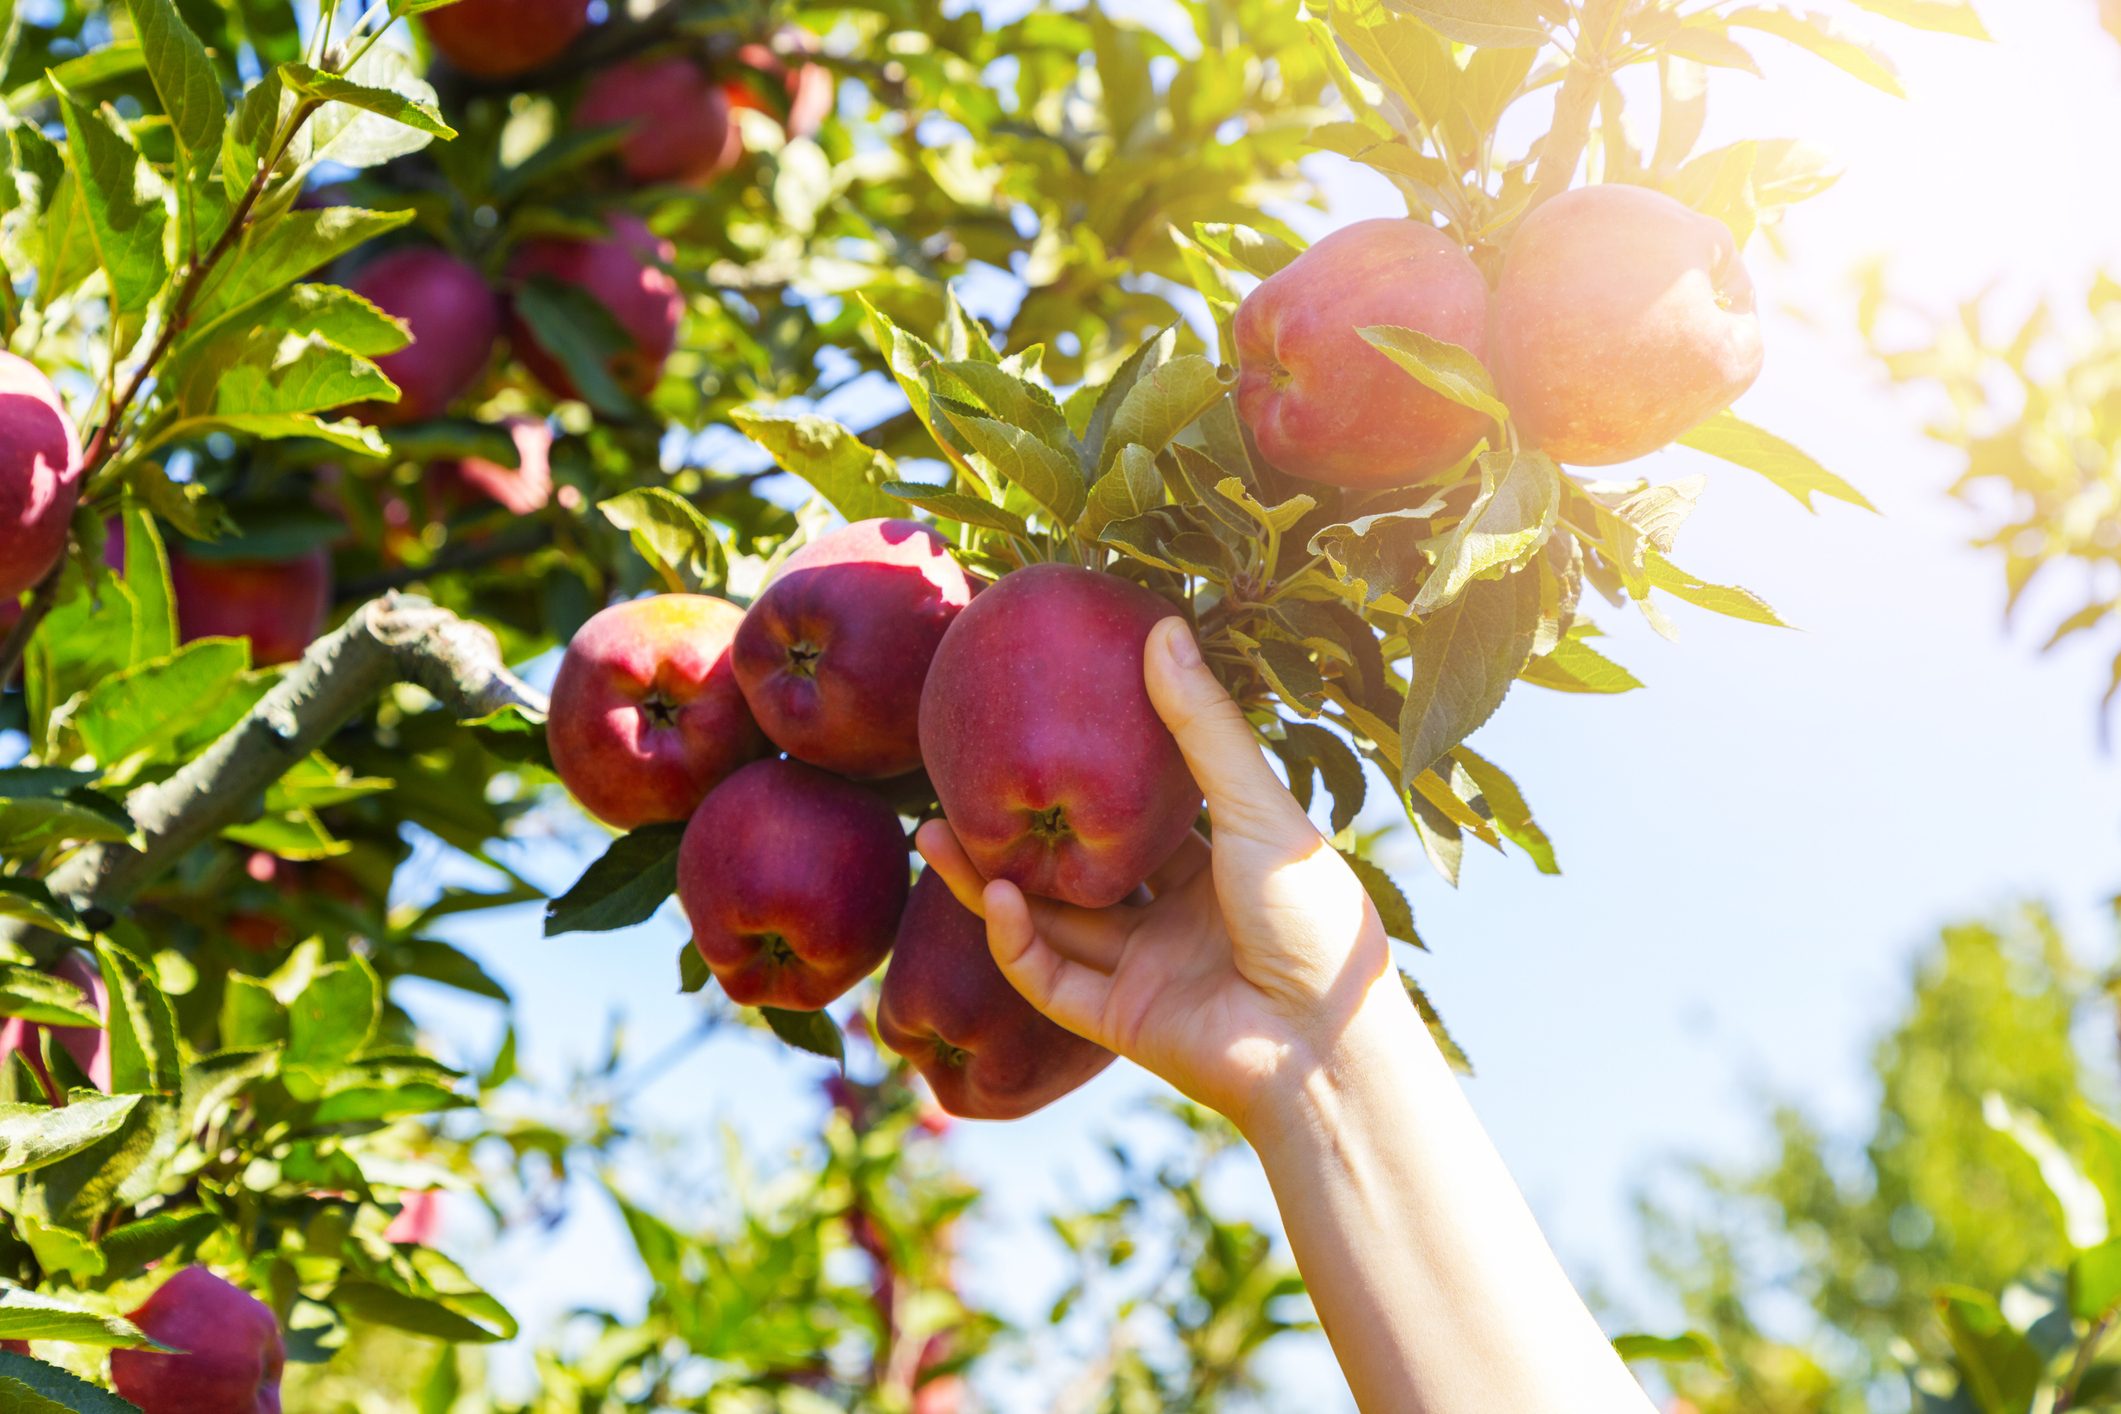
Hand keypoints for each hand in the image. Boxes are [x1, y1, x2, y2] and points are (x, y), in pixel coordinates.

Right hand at [914, 616, 1397, 1134]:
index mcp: (1219, 867)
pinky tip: (991, 894)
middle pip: (1077, 868)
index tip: (1040, 725)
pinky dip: (1013, 940)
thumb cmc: (1313, 919)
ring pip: (1047, 922)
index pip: (1141, 816)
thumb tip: (1164, 626)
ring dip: (987, 881)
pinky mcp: (1118, 1021)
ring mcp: (1143, 971)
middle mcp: (1176, 918)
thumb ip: (1202, 727)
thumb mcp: (1256, 807)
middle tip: (958, 781)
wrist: (1328, 1046)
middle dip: (1018, 831)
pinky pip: (1048, 979)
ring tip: (932, 831)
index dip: (1090, 776)